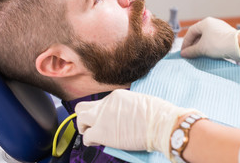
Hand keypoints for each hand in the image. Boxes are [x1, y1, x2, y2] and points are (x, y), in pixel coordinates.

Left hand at [75, 90, 198, 157]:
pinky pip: (86, 137)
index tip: (105, 120)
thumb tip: (123, 116)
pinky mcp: (101, 133)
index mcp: (114, 96)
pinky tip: (95, 143)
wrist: (160, 123)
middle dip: (83, 117)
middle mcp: (104, 104)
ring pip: (79, 120)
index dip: (100, 113)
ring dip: (83, 128)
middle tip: (89, 125)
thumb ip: (125, 107)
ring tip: (90, 134)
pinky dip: (89, 141)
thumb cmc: (157, 114)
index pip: (99, 103)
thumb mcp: (138, 102)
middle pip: (82, 107)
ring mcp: (101, 118)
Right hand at [181, 17, 239, 61]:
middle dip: (193, 44)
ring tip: (199, 54)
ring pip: (207, 37)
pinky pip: (214, 39)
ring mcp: (221, 28)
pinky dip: (209, 46)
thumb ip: (190, 51)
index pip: (191, 32)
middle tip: (190, 53)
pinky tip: (208, 53)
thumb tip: (183, 54)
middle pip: (199, 34)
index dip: (185, 42)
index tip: (184, 51)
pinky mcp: (227, 34)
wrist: (238, 45)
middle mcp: (213, 23)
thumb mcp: (201, 48)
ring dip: (201, 46)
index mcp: (205, 22)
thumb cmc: (218, 44)